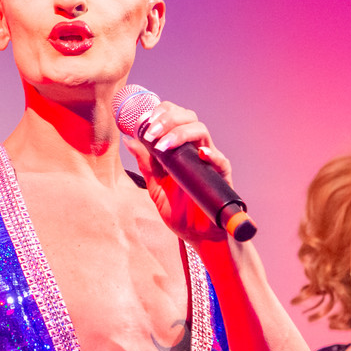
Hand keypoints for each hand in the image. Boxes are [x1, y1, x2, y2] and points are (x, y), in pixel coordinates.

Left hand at [122, 101, 231, 243]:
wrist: (197, 236)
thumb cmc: (180, 212)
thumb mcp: (156, 186)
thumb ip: (146, 163)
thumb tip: (129, 140)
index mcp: (179, 149)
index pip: (173, 118)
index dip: (158, 114)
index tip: (141, 122)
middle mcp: (195, 150)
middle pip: (187, 117)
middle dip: (167, 118)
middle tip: (150, 131)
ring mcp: (209, 161)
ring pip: (200, 131)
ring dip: (179, 133)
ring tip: (162, 145)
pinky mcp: (221, 176)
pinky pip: (220, 160)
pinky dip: (210, 154)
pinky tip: (199, 154)